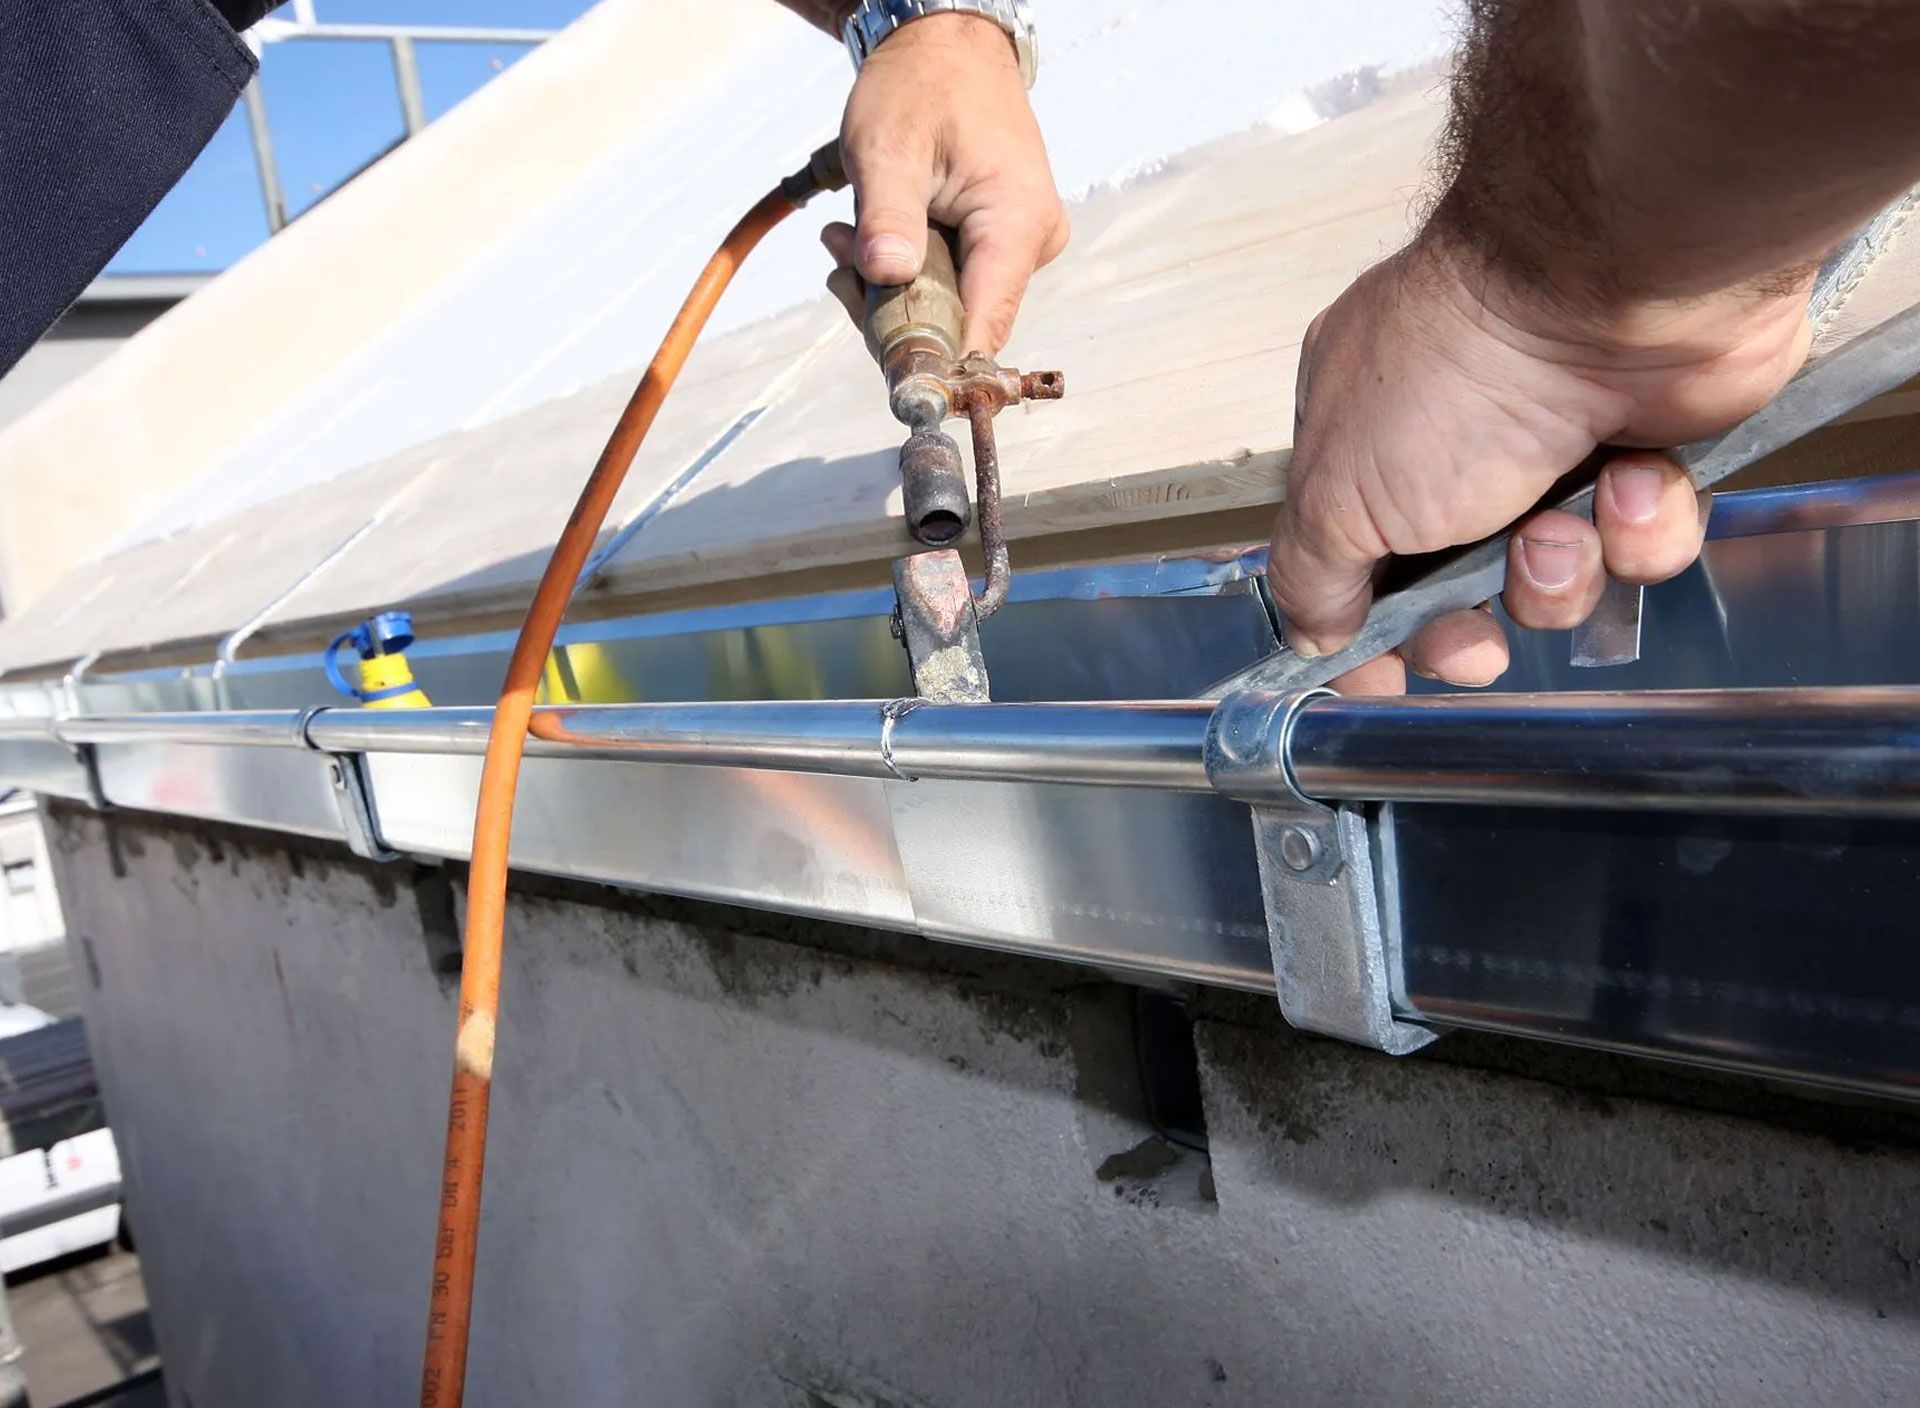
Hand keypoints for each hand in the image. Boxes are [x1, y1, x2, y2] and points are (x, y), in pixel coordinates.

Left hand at [821, 13, 1066, 353]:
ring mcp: (1017, 246)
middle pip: (960, 325)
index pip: (984, 327)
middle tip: (839, 263)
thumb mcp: (888, 147)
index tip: (898, 383)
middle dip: (890, 309)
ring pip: (949, 307)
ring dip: (888, 287)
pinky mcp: (999, 245)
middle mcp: (1030, 244)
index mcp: (1016, 223)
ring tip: (845, 234)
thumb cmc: (921, 86)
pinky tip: (868, 239)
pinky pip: (950, 283)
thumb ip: (888, 216)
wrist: (946, 48)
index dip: (939, 363)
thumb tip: (887, 277)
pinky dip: (903, 271)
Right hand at [1266, 227, 1814, 693]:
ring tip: (1565, 525)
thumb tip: (1314, 636)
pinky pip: (1645, 546)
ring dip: (1561, 571)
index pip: (1352, 558)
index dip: (1372, 631)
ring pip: (1558, 579)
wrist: (1615, 289)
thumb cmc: (1460, 377)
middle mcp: (1455, 441)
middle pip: (1458, 591)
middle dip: (1471, 623)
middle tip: (1481, 633)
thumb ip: (1310, 578)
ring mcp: (1557, 449)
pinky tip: (1633, 478)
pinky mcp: (1649, 454)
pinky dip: (1640, 527)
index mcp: (1361, 434)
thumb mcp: (1336, 497)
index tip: (1384, 679)